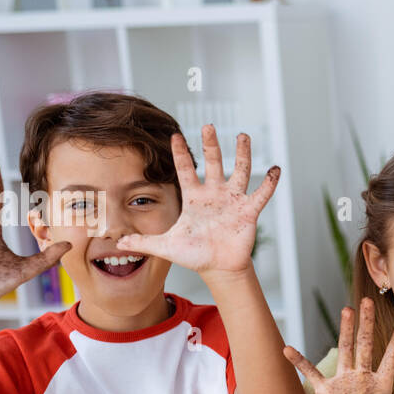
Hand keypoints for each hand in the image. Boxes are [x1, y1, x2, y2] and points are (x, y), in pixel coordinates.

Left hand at [115, 124, 279, 277]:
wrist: (218, 268)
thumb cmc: (194, 255)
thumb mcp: (166, 246)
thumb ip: (143, 242)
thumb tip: (117, 242)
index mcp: (194, 198)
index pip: (185, 170)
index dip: (179, 154)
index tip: (173, 135)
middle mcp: (215, 194)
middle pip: (214, 163)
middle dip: (211, 145)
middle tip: (208, 125)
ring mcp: (233, 201)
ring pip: (240, 171)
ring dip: (243, 154)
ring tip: (243, 135)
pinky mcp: (249, 211)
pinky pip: (261, 194)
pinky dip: (270, 182)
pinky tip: (276, 168)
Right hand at [283, 297, 393, 393]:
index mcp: (381, 381)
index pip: (391, 355)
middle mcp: (362, 375)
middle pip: (365, 344)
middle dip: (367, 323)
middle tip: (368, 300)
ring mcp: (344, 381)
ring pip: (345, 350)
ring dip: (345, 331)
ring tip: (346, 310)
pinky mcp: (326, 390)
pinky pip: (311, 372)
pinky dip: (300, 361)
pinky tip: (288, 349)